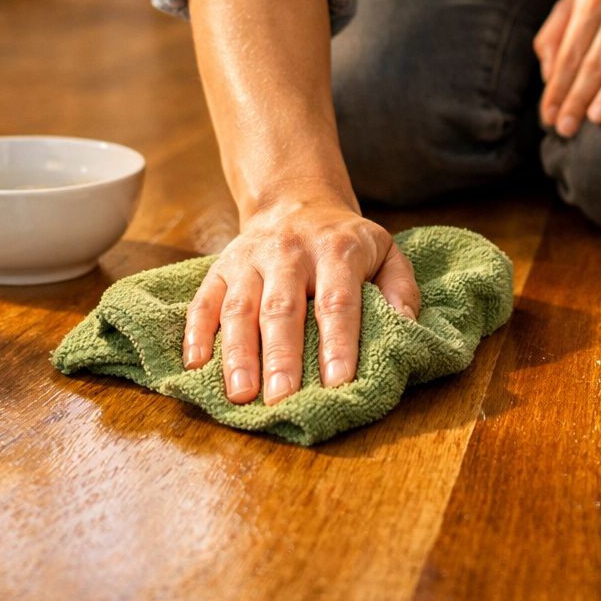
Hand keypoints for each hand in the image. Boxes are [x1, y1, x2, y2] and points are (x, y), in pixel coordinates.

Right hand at [181, 190, 420, 405]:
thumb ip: (400, 288)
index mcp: (336, 250)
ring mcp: (250, 260)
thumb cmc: (345, 243)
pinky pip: (203, 301)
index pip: (337, 301)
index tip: (338, 382)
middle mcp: (289, 252)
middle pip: (282, 308)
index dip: (337, 342)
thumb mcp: (386, 253)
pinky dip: (196, 333)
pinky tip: (196, 366)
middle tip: (281, 398)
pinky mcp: (220, 268)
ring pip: (239, 307)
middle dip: (281, 357)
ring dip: (237, 353)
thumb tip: (405, 326)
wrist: (296, 202)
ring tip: (240, 394)